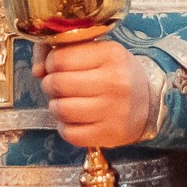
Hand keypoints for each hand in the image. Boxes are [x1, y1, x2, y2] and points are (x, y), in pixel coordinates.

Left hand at [35, 38, 154, 148]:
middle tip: (58, 86)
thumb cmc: (116, 74)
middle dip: (50, 85)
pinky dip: (65, 127)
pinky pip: (70, 133)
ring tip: (64, 103)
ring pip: (61, 109)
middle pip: (57, 84)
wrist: (149, 103)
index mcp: (111, 55)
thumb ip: (62, 51)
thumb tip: (37, 71)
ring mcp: (113, 111)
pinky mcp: (109, 135)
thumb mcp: (98, 52)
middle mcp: (114, 82)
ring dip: (55, 106)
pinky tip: (74, 120)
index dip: (51, 63)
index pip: (60, 59)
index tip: (57, 67)